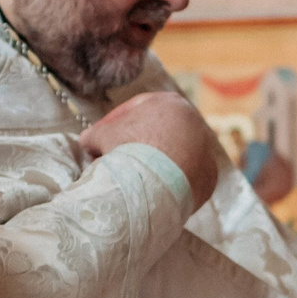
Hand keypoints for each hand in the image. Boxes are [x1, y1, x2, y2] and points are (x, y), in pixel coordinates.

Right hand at [81, 90, 221, 208]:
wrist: (158, 180)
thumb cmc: (129, 148)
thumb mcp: (101, 135)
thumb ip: (96, 134)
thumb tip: (88, 141)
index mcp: (170, 103)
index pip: (138, 110)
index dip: (114, 125)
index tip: (101, 140)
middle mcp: (194, 123)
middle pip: (159, 134)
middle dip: (136, 146)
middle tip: (115, 161)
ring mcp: (205, 150)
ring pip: (173, 157)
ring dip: (153, 167)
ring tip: (129, 182)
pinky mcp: (208, 177)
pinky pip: (184, 180)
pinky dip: (168, 185)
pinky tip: (150, 194)